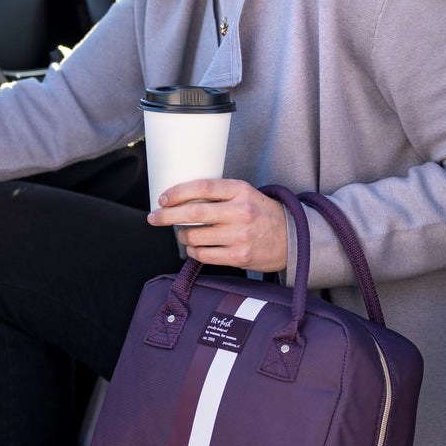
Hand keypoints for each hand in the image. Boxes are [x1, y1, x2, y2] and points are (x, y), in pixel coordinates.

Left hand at [147, 178, 287, 272]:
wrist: (292, 238)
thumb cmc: (261, 213)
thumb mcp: (245, 194)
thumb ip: (219, 195)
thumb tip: (180, 200)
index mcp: (241, 190)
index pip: (202, 188)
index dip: (178, 192)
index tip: (163, 198)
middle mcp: (240, 212)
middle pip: (193, 214)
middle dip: (167, 216)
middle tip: (154, 217)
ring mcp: (240, 236)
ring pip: (195, 237)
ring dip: (182, 236)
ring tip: (184, 234)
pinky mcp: (239, 256)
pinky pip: (204, 255)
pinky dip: (193, 251)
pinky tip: (195, 247)